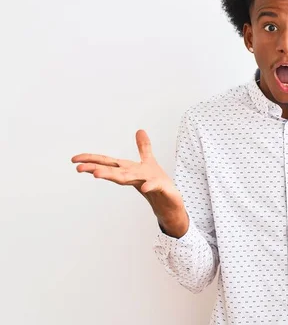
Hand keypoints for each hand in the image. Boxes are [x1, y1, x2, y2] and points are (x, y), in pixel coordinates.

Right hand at [71, 130, 185, 224]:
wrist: (170, 200)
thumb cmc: (157, 182)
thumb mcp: (149, 161)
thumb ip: (143, 147)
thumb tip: (140, 130)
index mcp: (128, 168)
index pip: (107, 162)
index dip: (91, 159)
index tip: (74, 159)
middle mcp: (133, 176)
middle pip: (112, 170)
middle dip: (96, 168)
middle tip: (78, 168)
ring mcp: (144, 181)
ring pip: (126, 178)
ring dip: (112, 176)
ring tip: (97, 174)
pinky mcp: (159, 188)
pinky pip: (153, 186)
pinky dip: (149, 186)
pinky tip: (145, 187)